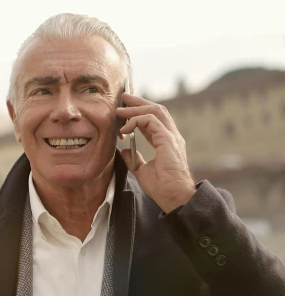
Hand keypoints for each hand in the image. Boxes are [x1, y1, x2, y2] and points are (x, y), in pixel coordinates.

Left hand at [116, 92, 195, 212]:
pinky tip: (124, 128)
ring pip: (155, 111)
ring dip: (136, 108)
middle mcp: (171, 136)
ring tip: (120, 109)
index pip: (153, 120)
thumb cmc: (162, 188)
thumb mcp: (142, 170)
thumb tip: (124, 150)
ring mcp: (171, 137)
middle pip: (156, 110)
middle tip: (124, 97)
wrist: (174, 198)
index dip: (139, 112)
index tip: (124, 109)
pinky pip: (151, 121)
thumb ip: (134, 159)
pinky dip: (136, 121)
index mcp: (166, 142)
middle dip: (139, 102)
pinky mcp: (168, 140)